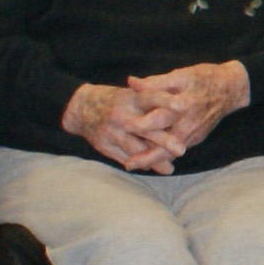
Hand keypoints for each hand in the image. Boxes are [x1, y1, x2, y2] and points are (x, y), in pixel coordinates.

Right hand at [60, 83, 181, 172]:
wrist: (80, 107)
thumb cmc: (116, 101)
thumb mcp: (132, 95)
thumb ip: (153, 103)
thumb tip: (182, 111)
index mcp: (131, 98)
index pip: (152, 97)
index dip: (167, 101)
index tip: (183, 106)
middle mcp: (121, 114)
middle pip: (145, 129)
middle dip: (164, 140)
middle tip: (181, 149)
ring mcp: (111, 131)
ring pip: (135, 148)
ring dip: (153, 160)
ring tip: (168, 169)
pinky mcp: (103, 144)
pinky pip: (123, 157)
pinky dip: (138, 164)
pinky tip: (150, 168)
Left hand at [121, 61, 251, 158]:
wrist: (232, 89)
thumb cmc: (205, 78)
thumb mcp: (181, 75)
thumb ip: (156, 82)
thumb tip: (131, 82)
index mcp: (185, 105)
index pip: (161, 117)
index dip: (143, 123)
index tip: (126, 127)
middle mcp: (190, 124)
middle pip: (167, 146)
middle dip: (148, 156)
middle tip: (128, 165)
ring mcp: (195, 133)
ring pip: (172, 151)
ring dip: (153, 160)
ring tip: (134, 165)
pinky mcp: (196, 137)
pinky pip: (177, 149)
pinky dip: (163, 155)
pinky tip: (149, 158)